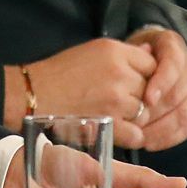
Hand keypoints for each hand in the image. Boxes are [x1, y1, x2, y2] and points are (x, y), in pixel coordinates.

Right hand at [3, 38, 157, 144]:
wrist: (33, 93)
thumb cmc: (59, 72)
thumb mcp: (92, 51)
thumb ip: (123, 53)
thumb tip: (150, 53)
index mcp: (116, 51)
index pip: (153, 65)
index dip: (144, 76)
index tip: (131, 83)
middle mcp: (120, 72)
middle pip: (150, 90)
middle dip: (138, 97)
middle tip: (116, 101)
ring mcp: (116, 99)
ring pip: (144, 112)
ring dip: (132, 117)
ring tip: (112, 114)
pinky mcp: (109, 123)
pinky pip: (137, 134)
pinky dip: (130, 136)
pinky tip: (116, 131)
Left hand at [125, 27, 186, 149]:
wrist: (146, 57)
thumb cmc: (134, 56)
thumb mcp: (129, 49)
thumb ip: (131, 57)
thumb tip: (134, 64)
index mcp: (172, 45)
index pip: (173, 65)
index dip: (161, 83)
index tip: (147, 100)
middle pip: (178, 93)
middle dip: (156, 113)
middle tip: (136, 126)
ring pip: (185, 112)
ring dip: (161, 129)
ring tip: (140, 138)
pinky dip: (170, 137)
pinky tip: (152, 143)